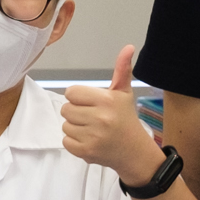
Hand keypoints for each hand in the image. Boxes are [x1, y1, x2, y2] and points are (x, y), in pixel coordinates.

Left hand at [59, 46, 165, 185]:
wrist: (134, 152)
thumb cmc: (126, 119)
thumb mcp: (124, 93)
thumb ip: (122, 70)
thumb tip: (128, 47)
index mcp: (107, 100)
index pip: (71, 93)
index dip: (78, 98)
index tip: (90, 103)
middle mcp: (100, 118)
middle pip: (66, 109)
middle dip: (76, 112)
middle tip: (92, 117)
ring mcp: (93, 136)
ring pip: (65, 125)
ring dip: (75, 127)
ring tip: (92, 129)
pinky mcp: (86, 152)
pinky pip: (66, 141)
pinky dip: (74, 142)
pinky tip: (89, 140)